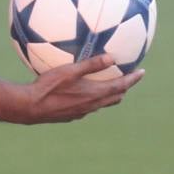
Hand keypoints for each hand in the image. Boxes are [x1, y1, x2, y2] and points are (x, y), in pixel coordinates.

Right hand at [19, 54, 143, 123]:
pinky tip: (85, 94)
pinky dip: (94, 99)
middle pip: (115, 97)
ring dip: (110, 95)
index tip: (142, 72)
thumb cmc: (49, 86)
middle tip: (128, 79)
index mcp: (95, 94)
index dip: (132, 79)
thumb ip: (91, 64)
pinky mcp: (72, 116)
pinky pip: (89, 107)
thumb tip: (111, 57)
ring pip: (102, 104)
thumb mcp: (69, 71)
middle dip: (124, 88)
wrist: (31, 107)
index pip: (121, 86)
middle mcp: (92, 106)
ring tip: (110, 86)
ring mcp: (82, 112)